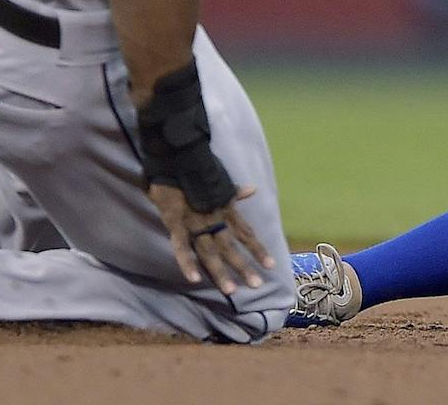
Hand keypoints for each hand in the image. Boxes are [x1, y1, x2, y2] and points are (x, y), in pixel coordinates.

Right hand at [147, 181, 274, 294]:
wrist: (177, 157)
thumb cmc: (198, 169)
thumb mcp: (220, 180)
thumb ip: (233, 192)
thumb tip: (252, 190)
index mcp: (225, 210)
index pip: (245, 233)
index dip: (257, 249)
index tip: (271, 265)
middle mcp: (214, 219)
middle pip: (230, 247)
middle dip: (243, 266)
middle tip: (257, 285)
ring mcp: (195, 222)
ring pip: (209, 252)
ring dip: (220, 271)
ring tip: (230, 290)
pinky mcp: (176, 223)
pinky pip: (181, 246)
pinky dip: (187, 262)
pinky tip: (194, 279)